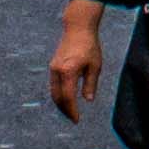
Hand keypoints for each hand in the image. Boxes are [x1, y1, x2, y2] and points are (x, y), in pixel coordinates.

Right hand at [46, 4, 102, 123]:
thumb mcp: (95, 66)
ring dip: (60, 104)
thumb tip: (87, 100)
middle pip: (58, 98)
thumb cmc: (89, 46)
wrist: (77, 28)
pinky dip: (58, 95)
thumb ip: (90, 84)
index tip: (77, 120)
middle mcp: (57, 71)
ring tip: (70, 111)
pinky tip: (66, 99)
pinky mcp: (52, 66)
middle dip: (65, 110)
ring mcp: (53, 68)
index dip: (72, 110)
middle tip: (73, 118)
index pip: (68, 97)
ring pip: (53, 92)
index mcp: (68, 72)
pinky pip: (53, 85)